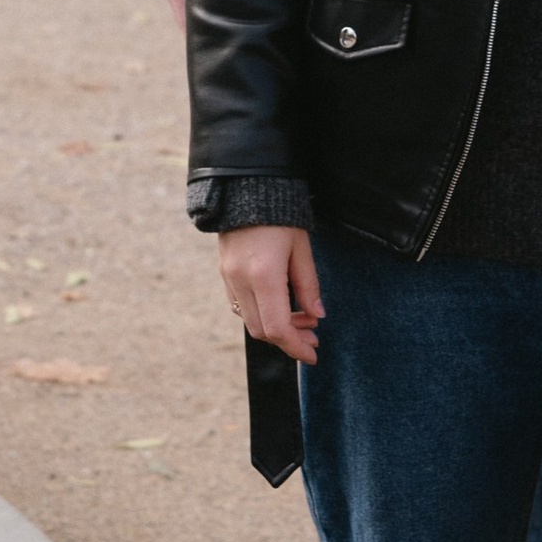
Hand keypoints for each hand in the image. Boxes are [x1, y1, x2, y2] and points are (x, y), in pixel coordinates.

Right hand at [219, 223, 323, 363]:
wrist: (246, 187)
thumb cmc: (281, 215)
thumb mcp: (302, 248)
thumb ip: (308, 285)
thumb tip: (317, 316)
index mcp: (264, 275)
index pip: (278, 327)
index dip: (296, 347)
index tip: (313, 354)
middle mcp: (241, 280)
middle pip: (262, 330)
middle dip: (288, 339)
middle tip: (312, 336)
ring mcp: (228, 277)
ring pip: (249, 320)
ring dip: (275, 328)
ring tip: (302, 320)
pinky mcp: (224, 273)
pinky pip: (241, 306)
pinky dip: (261, 314)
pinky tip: (280, 305)